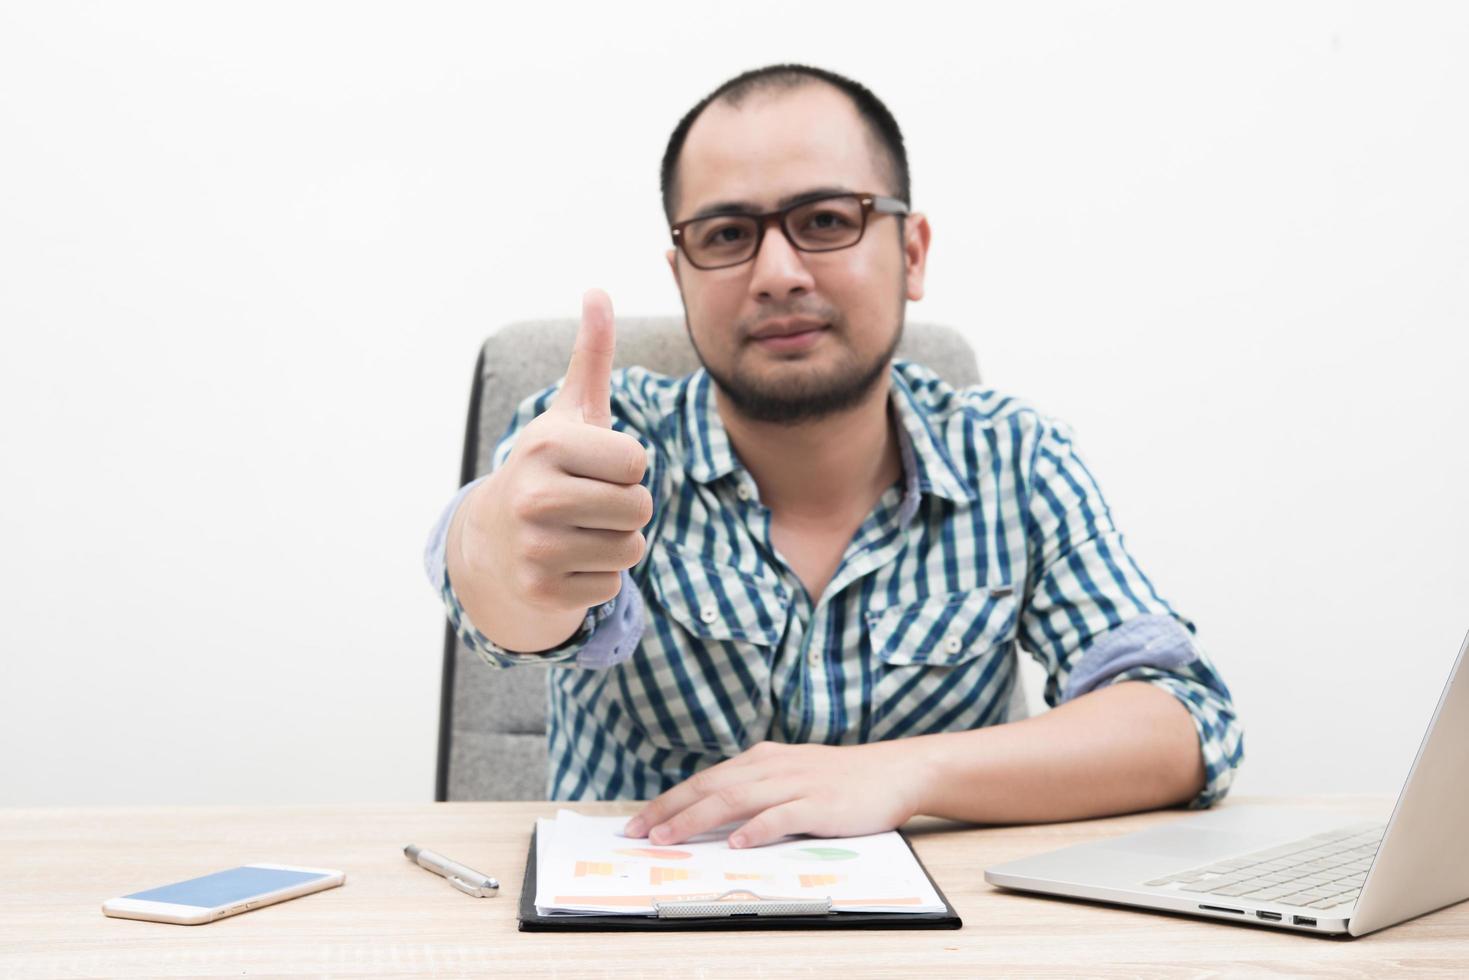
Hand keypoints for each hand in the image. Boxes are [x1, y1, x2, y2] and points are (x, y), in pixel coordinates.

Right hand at [452, 289, 652, 631]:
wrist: (492, 542)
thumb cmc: (548, 469)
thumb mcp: (568, 413)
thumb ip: (589, 357)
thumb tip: (597, 291)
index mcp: (546, 446)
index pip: (637, 462)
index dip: (627, 466)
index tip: (595, 466)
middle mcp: (535, 497)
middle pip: (639, 508)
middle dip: (627, 507)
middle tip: (590, 503)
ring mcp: (535, 548)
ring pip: (630, 550)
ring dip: (616, 543)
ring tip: (580, 531)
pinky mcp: (541, 591)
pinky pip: (612, 586)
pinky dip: (599, 577)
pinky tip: (567, 562)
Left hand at [620, 740, 931, 848]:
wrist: (895, 772)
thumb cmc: (842, 779)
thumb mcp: (793, 775)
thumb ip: (758, 789)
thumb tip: (716, 818)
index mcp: (763, 760)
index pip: (705, 780)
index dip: (668, 801)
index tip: (638, 822)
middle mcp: (773, 767)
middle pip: (711, 787)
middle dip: (670, 810)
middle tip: (638, 833)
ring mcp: (796, 784)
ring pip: (736, 799)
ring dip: (698, 819)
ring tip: (669, 837)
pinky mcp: (820, 804)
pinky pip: (782, 816)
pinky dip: (757, 829)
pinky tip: (736, 842)